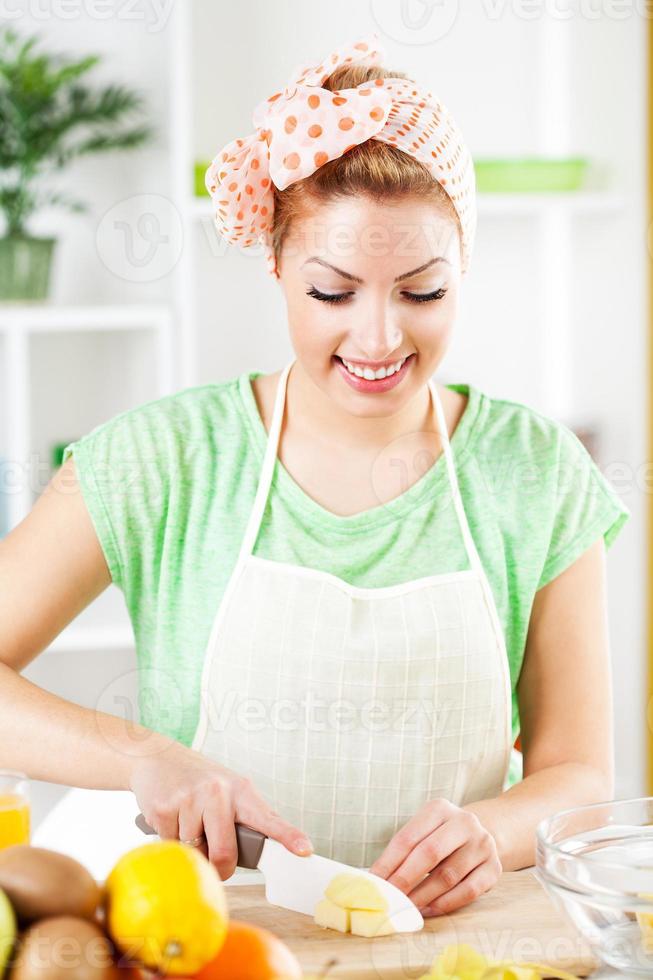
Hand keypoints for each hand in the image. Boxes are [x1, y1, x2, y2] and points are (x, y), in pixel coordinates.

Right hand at [129, 739, 313, 879]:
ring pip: (194, 851)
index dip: (289, 836)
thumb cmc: (197, 781)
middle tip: (216, 863)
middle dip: (220, 867)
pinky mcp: (164, 808)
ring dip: (190, 846)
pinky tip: (170, 816)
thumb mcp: (227, 791)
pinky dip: (169, 838)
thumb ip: (243, 819)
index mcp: (241, 791)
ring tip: (186, 818)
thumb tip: (261, 851)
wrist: (156, 757)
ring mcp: (190, 799)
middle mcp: (218, 792)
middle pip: (224, 852)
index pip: (269, 818)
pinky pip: (170, 844)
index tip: (305, 850)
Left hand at [367, 798, 501, 916]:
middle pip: (429, 853)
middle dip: (405, 879)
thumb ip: (404, 850)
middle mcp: (464, 822)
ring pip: (448, 875)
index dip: (388, 862)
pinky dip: (445, 904)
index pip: (408, 837)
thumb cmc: (442, 837)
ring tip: (405, 907)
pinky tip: (428, 910)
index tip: (373, 882)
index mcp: (439, 808)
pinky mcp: (494, 868)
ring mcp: (482, 844)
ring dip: (423, 896)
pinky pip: (468, 891)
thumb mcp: (425, 831)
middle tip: (389, 898)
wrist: (482, 836)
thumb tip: (375, 878)